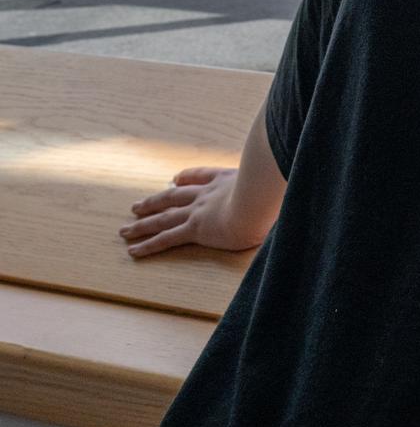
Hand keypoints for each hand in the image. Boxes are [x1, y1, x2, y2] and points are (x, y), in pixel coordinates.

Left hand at [119, 166, 272, 257]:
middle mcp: (208, 193)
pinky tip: (133, 250)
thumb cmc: (273, 194)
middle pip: (174, 196)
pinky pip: (166, 238)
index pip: (200, 176)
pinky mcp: (195, 229)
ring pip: (164, 217)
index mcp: (226, 180)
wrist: (260, 202)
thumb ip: (273, 186)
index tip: (175, 178)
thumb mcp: (273, 185)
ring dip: (143, 223)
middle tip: (136, 206)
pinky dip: (148, 245)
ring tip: (126, 229)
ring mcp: (199, 210)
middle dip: (155, 201)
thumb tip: (285, 185)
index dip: (185, 177)